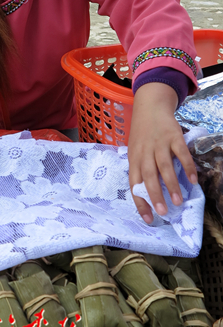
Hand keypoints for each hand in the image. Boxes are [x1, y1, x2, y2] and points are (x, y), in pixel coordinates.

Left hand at [128, 83, 196, 223]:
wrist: (149, 107)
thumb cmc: (142, 134)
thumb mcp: (135, 151)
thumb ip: (140, 169)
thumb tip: (147, 194)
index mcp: (133, 158)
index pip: (134, 183)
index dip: (140, 202)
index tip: (149, 219)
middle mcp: (144, 152)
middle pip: (148, 176)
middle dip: (155, 195)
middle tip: (163, 212)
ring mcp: (159, 144)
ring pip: (164, 167)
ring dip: (171, 185)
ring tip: (179, 202)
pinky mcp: (173, 136)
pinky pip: (181, 153)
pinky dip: (187, 167)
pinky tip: (193, 180)